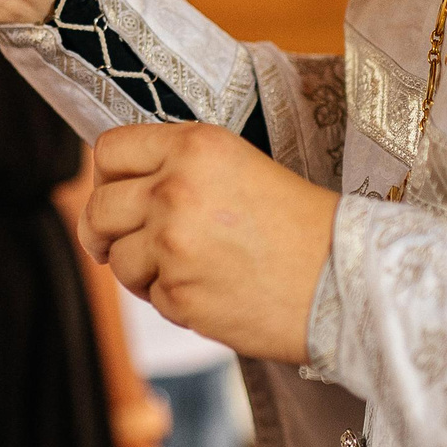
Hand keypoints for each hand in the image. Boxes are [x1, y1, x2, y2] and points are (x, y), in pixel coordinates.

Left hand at [83, 123, 337, 364]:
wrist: (348, 278)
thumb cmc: (302, 224)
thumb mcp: (239, 166)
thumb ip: (178, 168)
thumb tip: (117, 188)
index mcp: (194, 147)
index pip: (109, 151)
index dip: (105, 177)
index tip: (112, 195)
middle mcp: (175, 189)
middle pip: (98, 208)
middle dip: (101, 231)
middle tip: (114, 243)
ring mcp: (174, 244)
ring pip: (117, 260)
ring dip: (140, 271)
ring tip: (185, 270)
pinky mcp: (180, 294)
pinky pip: (150, 298)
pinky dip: (172, 299)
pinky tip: (212, 291)